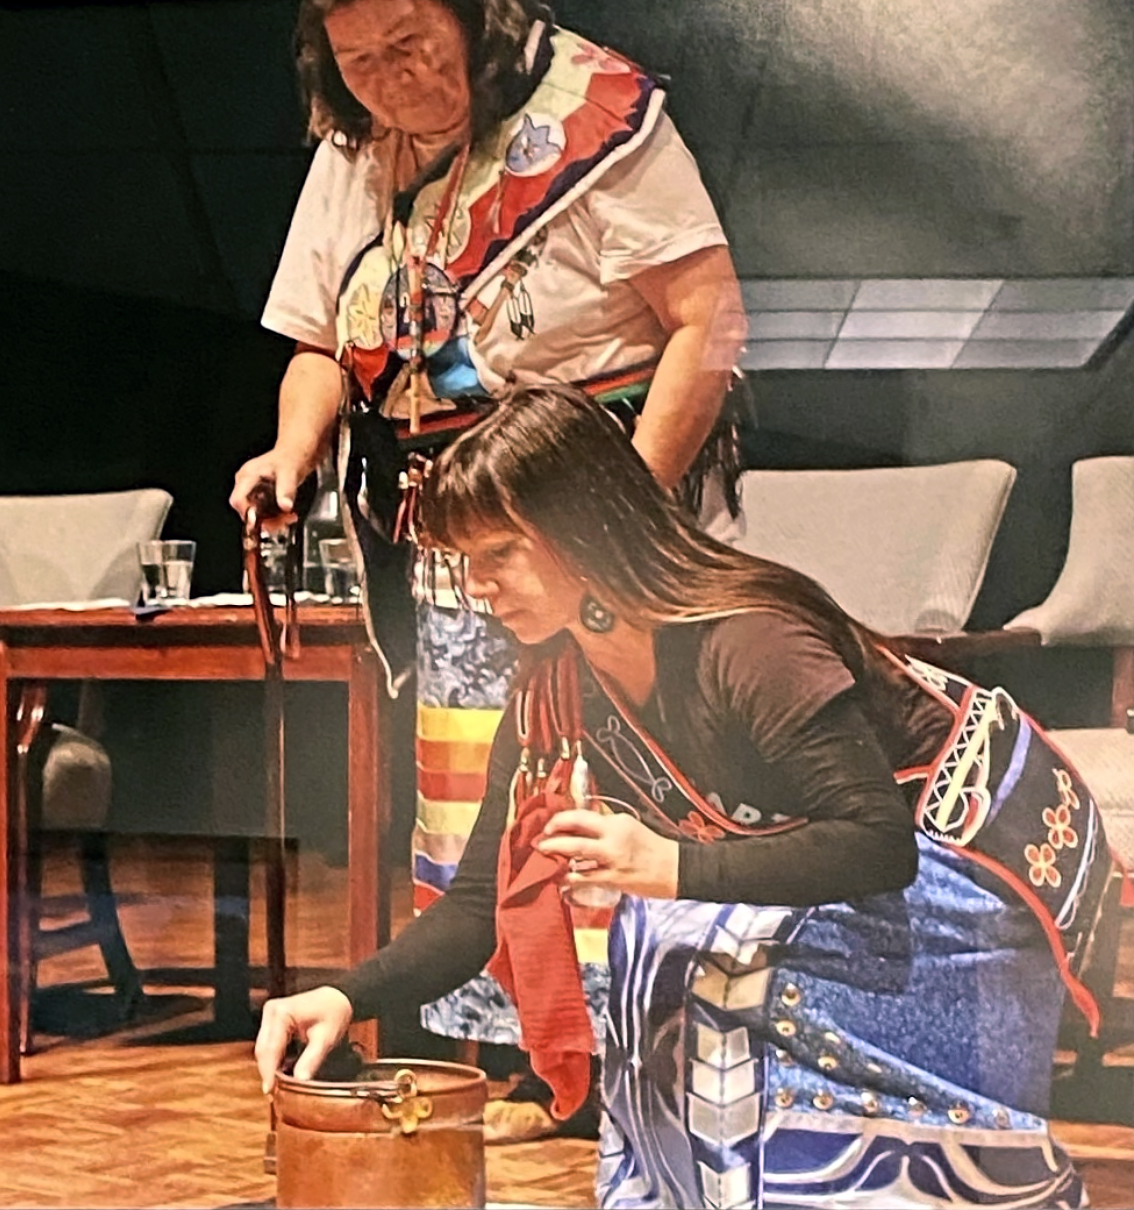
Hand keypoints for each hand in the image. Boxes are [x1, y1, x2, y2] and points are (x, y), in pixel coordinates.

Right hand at [229, 448, 306, 528]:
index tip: (264, 522)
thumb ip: (287, 489)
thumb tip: (285, 506)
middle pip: (246, 510)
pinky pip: (262, 512)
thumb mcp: (290, 473)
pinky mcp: (258, 496)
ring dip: (271, 521)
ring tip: (288, 518)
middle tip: (283, 522)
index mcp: (247, 476)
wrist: (294, 455)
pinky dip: (274, 517)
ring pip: (255, 514)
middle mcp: (245, 484)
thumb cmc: (289, 459)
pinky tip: (285, 515)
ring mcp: (251, 490)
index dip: (248, 514)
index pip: (237, 500)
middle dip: (264, 520)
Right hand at [254, 985, 353, 1093]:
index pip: (271, 1048)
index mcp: (282, 1012)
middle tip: (273, 1094)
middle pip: (263, 1049)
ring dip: (269, 1067)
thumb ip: (312, 1059)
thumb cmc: (333, 1012)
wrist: (336, 998)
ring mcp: (270, 1015)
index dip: (268, 1072)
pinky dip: (273, 1060)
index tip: (269, 1091)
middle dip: (267, 1072)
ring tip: (277, 1088)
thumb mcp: (326, 1038)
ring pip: (263, 1048)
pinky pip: (268, 1045)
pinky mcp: (272, 1021)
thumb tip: (300, 1081)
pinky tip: (280, 1073)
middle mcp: (272, 1011)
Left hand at [536, 809, 679, 898]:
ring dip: (557, 856)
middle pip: (575, 831)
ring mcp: (612, 858)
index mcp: (617, 822)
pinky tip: (563, 881)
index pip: (581, 816)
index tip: (550, 825)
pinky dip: (570, 879)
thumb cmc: (654, 849)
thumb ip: (606, 828)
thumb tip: (582, 830)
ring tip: (547, 859)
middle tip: (541, 842)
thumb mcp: (629, 828)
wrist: (677, 869)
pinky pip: (585, 878)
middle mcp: (613, 836)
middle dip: (553, 836)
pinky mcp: (614, 878)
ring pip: (576, 853)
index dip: (561, 819)